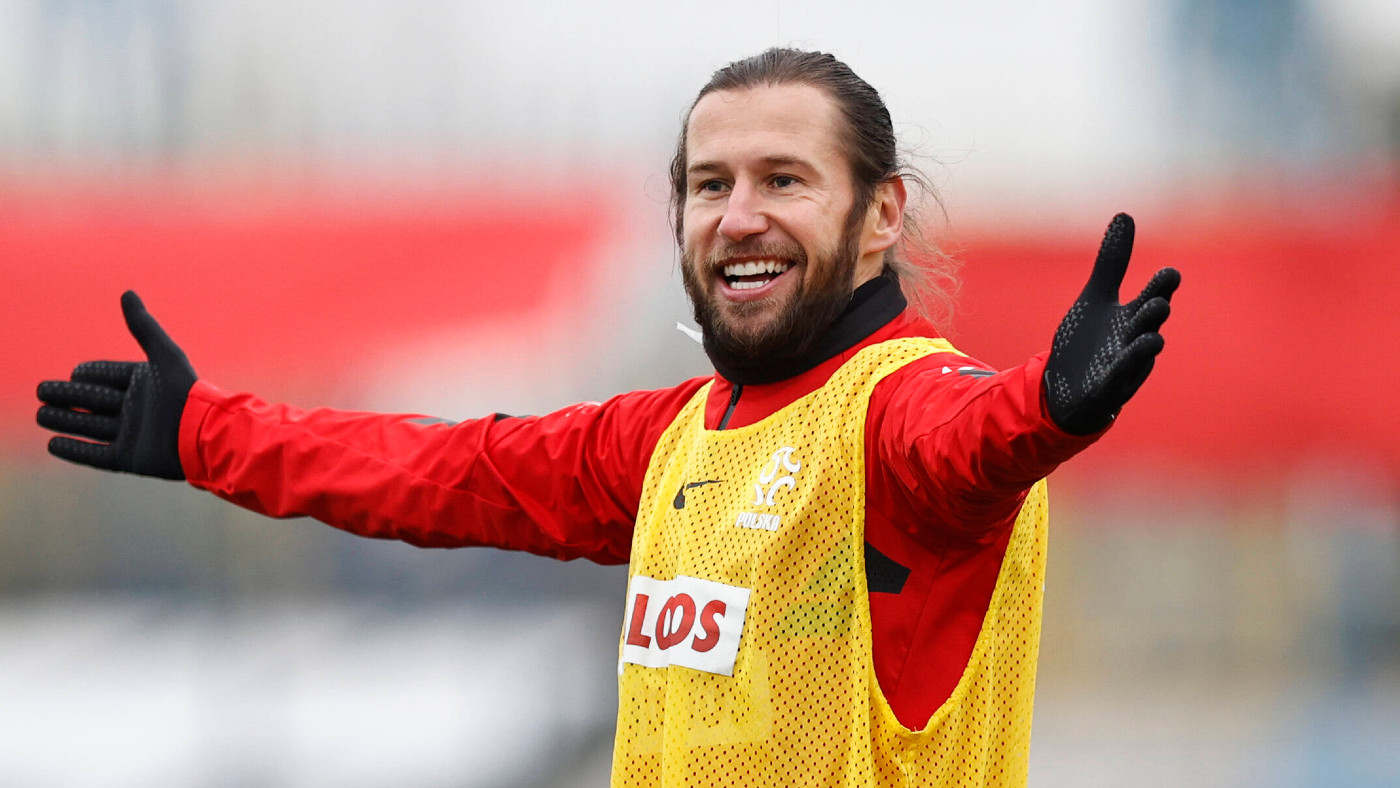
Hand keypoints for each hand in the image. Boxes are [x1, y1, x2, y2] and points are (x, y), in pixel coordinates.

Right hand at [36, 291, 196, 478]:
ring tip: (41, 414)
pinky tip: (53, 444)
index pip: (109, 377)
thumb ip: (144, 327)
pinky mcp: (129, 459)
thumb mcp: (164, 356)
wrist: (203, 436)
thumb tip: (127, 292)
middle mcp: (137, 409)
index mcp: (145, 385)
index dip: (91, 374)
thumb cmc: (185, 393)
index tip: (73, 372)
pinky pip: (95, 454)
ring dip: (65, 420)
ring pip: (90, 426)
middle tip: (42, 391)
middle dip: (68, 396)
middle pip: (94, 401)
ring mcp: (132, 435)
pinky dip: (74, 449)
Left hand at [1043, 214, 1179, 434]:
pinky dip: (1120, 373)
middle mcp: (1134, 340)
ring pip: (1140, 357)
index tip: (1169, 274)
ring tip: (1151, 339)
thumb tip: (1125, 215)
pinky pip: (1116, 381)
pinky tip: (1121, 365)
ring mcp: (1123, 367)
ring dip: (1145, 348)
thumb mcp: (1096, 297)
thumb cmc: (1089, 340)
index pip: (1154, 296)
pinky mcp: (1107, 390)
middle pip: (1150, 325)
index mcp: (1133, 317)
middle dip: (1154, 314)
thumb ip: (1112, 262)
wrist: (1067, 388)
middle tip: (1158, 303)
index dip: (1162, 287)